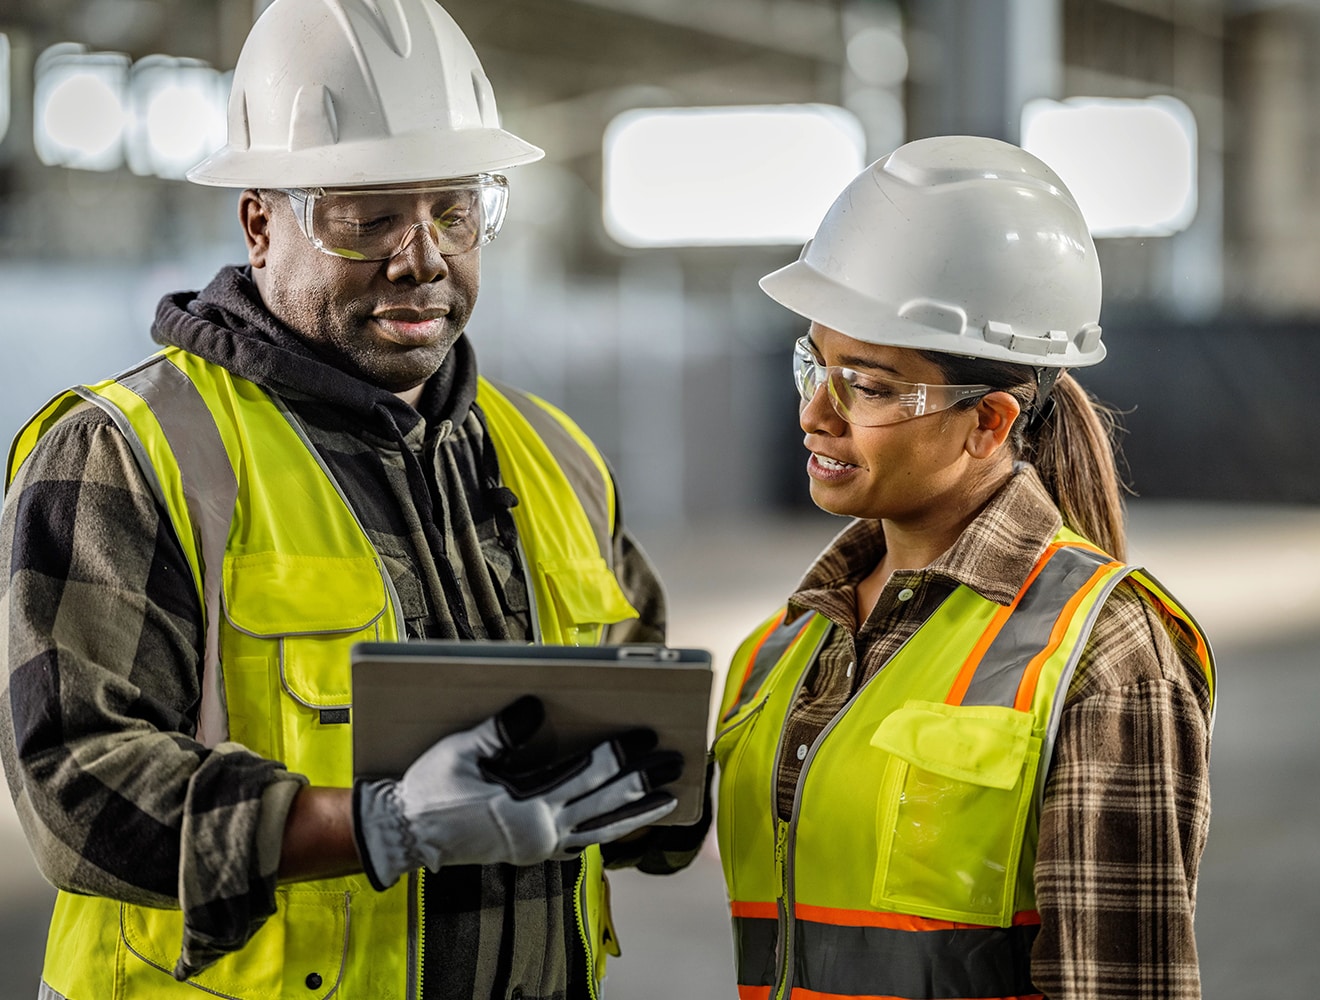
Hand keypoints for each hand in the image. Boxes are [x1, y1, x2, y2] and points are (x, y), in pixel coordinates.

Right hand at [352, 695, 681, 888]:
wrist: (404, 835)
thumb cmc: (429, 789)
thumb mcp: (460, 752)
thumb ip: (501, 731)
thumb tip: (536, 706)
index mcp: (527, 808)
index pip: (586, 777)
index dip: (619, 755)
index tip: (646, 736)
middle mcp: (542, 832)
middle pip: (604, 803)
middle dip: (642, 781)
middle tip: (675, 762)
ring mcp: (541, 847)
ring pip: (601, 830)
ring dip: (636, 813)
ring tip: (668, 799)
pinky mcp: (534, 852)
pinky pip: (582, 842)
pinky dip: (607, 832)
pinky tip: (623, 822)